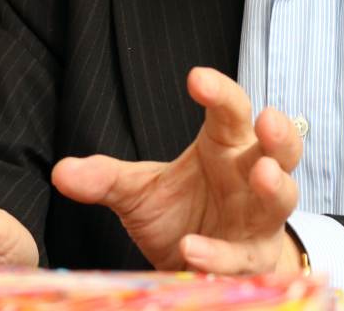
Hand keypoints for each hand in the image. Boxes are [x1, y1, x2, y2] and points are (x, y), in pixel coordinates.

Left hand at [52, 67, 302, 274]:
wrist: (197, 265)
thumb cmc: (179, 213)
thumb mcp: (138, 192)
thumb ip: (105, 178)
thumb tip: (60, 172)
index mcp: (224, 145)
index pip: (230, 109)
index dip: (219, 91)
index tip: (196, 78)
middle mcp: (249, 176)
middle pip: (279, 148)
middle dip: (280, 134)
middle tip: (267, 120)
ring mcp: (258, 219)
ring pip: (283, 197)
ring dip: (276, 186)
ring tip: (263, 175)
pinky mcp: (252, 261)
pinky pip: (243, 258)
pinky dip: (220, 256)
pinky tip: (193, 251)